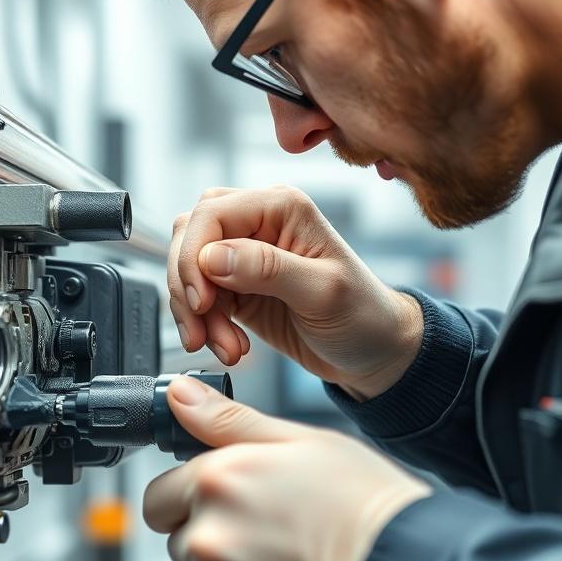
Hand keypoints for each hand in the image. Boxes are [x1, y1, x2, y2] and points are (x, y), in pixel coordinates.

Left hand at [143, 377, 430, 560]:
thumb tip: (180, 394)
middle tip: (270, 539)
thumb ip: (228, 421)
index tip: (219, 507)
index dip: (188, 501)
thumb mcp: (303, 441)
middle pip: (182, 543)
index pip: (159, 497)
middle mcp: (208, 537)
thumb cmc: (368, 507)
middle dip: (214, 540)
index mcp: (218, 482)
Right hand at [169, 185, 421, 399]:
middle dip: (187, 286)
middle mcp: (259, 223)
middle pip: (190, 236)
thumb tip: (210, 256)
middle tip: (201, 328)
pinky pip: (198, 297)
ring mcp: (244, 255)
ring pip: (188, 269)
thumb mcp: (322, 292)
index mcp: (282, 207)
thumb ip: (267, 268)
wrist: (374, 353)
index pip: (211, 213)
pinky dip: (203, 325)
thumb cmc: (364, 316)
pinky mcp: (235, 287)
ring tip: (225, 348)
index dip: (193, 255)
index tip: (202, 301)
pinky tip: (229, 346)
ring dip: (194, 313)